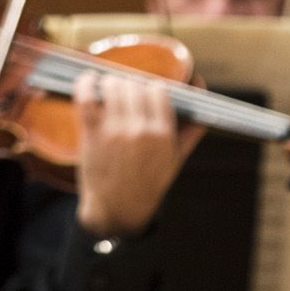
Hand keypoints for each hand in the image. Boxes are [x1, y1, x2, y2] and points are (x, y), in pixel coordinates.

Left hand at [74, 69, 199, 238]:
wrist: (118, 209)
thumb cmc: (148, 183)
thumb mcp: (175, 160)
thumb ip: (190, 131)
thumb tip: (203, 104)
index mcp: (163, 135)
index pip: (159, 90)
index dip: (152, 89)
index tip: (146, 93)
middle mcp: (140, 130)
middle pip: (135, 85)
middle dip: (131, 87)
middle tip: (127, 95)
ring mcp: (115, 131)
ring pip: (113, 86)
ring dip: (112, 84)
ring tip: (110, 90)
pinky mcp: (92, 133)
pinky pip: (86, 96)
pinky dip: (86, 83)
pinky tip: (90, 80)